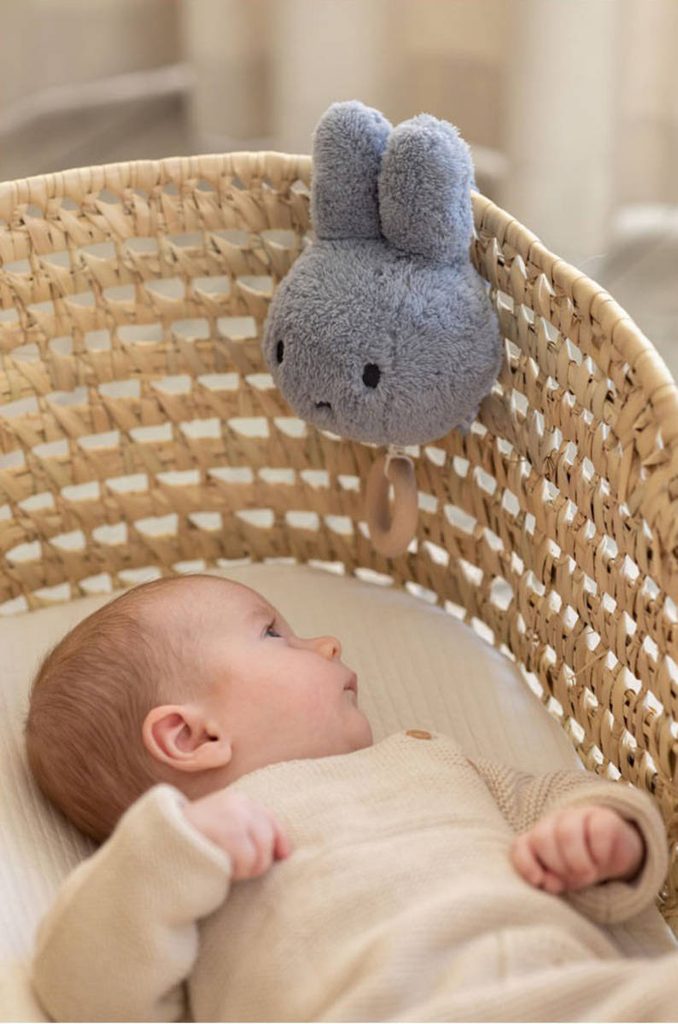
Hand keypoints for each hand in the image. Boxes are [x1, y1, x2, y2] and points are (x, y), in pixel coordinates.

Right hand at [183, 789, 291, 880]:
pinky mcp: (229, 832)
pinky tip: (219, 868)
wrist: (158, 844)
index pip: (271, 820)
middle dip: (257, 861)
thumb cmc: (191, 843)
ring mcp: (234, 816)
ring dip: (245, 869)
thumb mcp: (220, 829)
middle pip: (268, 839)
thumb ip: (246, 832)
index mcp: (237, 800)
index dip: (279, 841)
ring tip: (224, 866)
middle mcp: (239, 803)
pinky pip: (248, 861)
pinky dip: (236, 872)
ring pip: (261, 854)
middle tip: (235, 868)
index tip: (282, 856)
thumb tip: (284, 853)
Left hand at [510, 804, 644, 894]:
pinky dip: (599, 852)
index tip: (540, 882)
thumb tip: (548, 883)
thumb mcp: (563, 879)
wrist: (617, 856)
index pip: (520, 846)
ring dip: (577, 862)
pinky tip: (602, 860)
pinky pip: (597, 830)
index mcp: (538, 837)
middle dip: (557, 865)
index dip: (526, 865)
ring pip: (565, 832)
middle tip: (575, 880)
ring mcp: (578, 815)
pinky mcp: (604, 818)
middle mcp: (554, 822)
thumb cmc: (581, 868)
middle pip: (542, 838)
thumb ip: (550, 880)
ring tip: (589, 874)